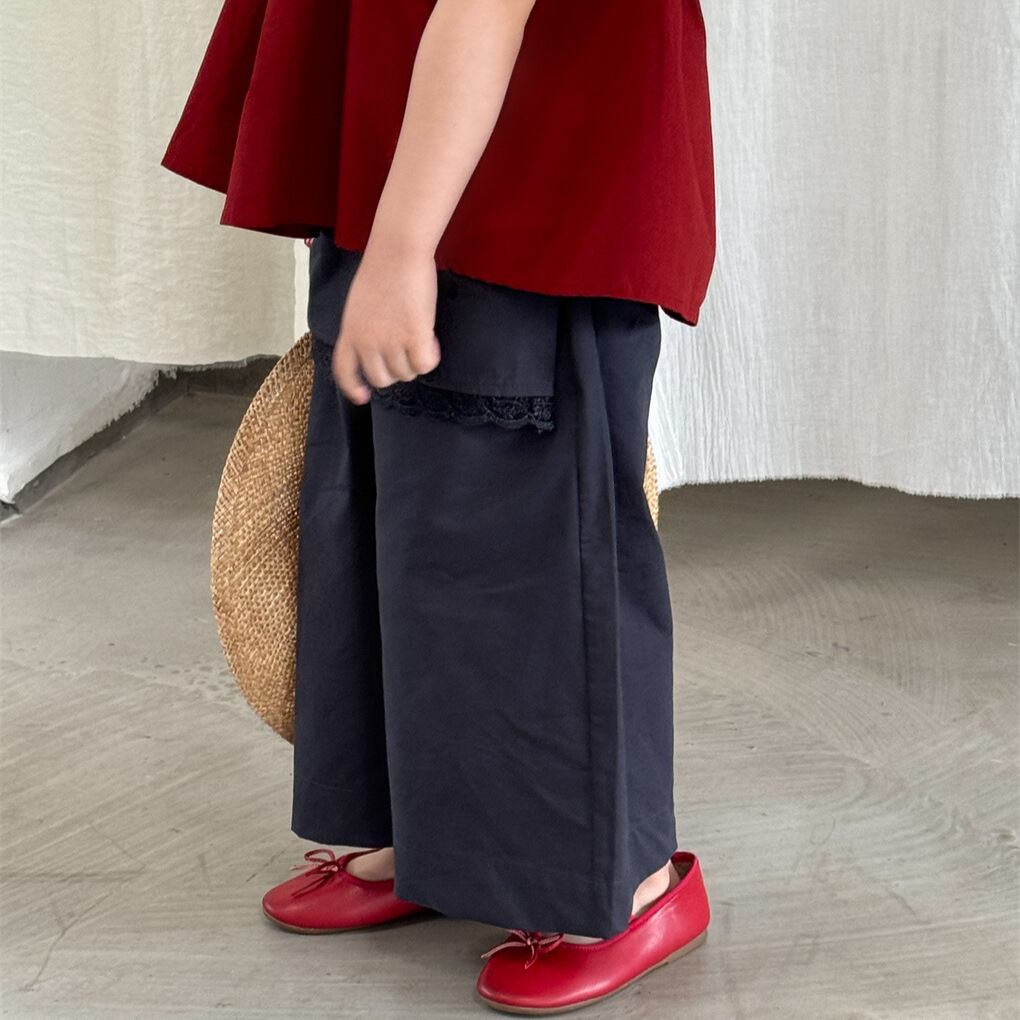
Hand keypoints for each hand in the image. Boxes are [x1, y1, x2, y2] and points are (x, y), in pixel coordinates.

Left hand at [332, 248, 441, 404]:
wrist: (397, 251)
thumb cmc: (382, 270)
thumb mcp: (358, 305)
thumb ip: (363, 330)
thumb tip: (378, 351)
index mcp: (349, 333)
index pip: (345, 371)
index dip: (353, 387)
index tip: (363, 396)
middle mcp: (367, 343)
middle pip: (382, 379)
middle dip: (396, 371)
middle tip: (408, 352)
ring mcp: (390, 342)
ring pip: (406, 373)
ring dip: (415, 361)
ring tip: (421, 335)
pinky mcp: (414, 337)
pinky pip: (425, 365)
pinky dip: (431, 356)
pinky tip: (432, 338)